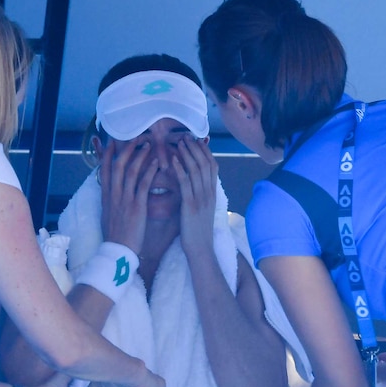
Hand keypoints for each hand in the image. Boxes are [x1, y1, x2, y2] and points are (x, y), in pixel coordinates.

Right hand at [98, 139, 155, 253]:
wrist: (118, 251)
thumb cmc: (116, 236)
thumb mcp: (108, 216)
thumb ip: (111, 202)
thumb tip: (112, 195)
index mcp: (106, 197)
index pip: (104, 170)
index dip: (107, 154)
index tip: (112, 142)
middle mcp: (113, 195)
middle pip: (117, 165)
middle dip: (125, 149)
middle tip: (135, 137)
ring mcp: (124, 200)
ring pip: (130, 171)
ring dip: (139, 155)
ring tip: (148, 144)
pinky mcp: (137, 206)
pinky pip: (143, 184)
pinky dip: (150, 171)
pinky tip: (157, 162)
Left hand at [172, 136, 217, 260]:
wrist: (200, 250)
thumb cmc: (197, 232)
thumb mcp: (202, 210)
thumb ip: (200, 195)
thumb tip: (194, 183)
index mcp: (212, 193)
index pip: (212, 166)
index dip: (204, 151)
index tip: (196, 140)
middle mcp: (209, 193)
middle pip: (206, 164)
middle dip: (196, 148)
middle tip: (186, 136)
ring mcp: (201, 199)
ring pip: (196, 170)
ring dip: (187, 154)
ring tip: (180, 142)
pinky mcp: (191, 205)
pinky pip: (186, 183)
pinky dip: (180, 169)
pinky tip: (173, 160)